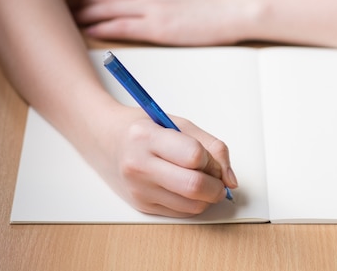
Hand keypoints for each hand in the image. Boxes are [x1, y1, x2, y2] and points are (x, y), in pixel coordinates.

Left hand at [74, 0, 249, 45]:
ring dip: (85, 14)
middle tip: (65, 10)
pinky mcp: (158, 26)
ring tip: (69, 22)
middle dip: (83, 2)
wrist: (236, 9)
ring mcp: (152, 5)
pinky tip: (88, 31)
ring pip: (108, 8)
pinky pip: (121, 25)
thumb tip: (146, 1)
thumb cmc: (216, 2)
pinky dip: (101, 27)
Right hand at [97, 107, 237, 216]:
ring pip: (191, 206)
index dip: (212, 160)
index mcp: (147, 138)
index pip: (193, 155)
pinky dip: (193, 203)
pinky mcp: (141, 206)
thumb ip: (212, 145)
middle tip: (218, 179)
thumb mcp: (178, 123)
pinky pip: (181, 213)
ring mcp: (138, 189)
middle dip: (217, 186)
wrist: (105, 141)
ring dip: (207, 197)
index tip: (212, 159)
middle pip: (194, 186)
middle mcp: (139, 166)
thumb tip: (231, 179)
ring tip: (202, 180)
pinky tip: (186, 188)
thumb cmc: (143, 129)